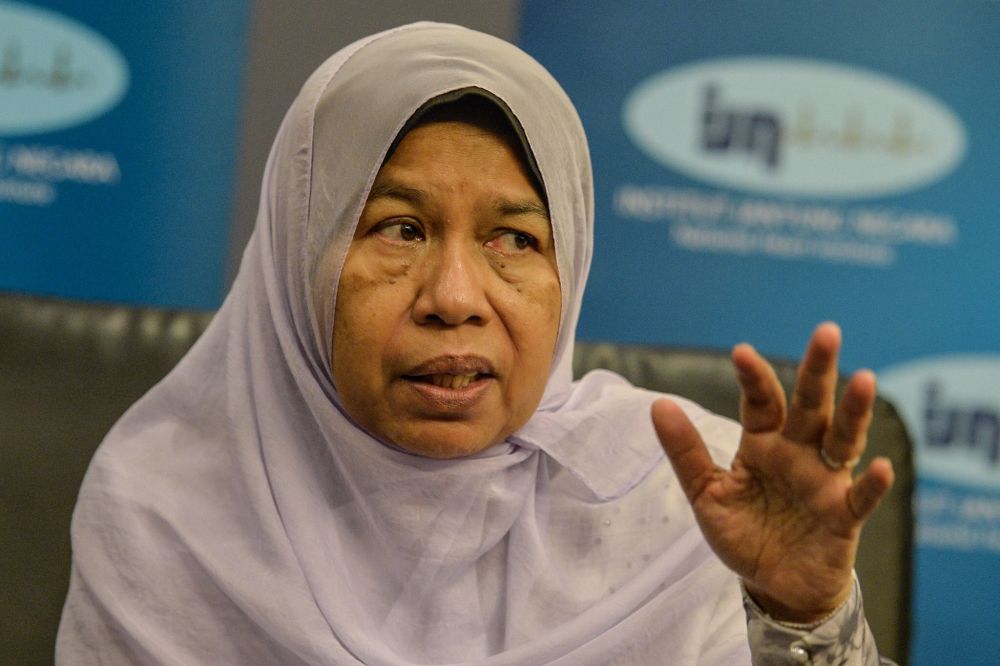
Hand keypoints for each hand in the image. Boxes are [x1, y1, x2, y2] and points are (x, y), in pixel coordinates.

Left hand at [652, 322, 894, 622]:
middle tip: (827, 332)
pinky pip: (860, 497)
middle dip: (818, 371)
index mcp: (763, 444)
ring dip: (854, 412)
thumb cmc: (744, 534)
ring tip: (863, 380)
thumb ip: (686, 451)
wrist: (774, 586)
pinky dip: (871, 483)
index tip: (742, 352)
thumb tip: (658, 404)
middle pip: (810, 406)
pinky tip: (878, 466)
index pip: (761, 403)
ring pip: (842, 439)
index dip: (753, 378)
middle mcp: (798, 454)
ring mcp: (824, 482)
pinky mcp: (844, 516)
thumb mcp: (706, 493)